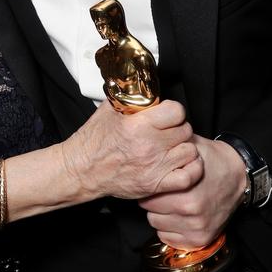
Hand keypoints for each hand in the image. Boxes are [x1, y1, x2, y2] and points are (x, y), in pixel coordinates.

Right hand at [61, 99, 200, 202]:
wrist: (82, 169)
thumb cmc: (93, 141)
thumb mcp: (108, 110)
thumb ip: (128, 97)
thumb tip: (142, 86)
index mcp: (138, 125)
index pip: (176, 111)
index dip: (173, 111)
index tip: (167, 115)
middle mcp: (148, 146)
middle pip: (185, 130)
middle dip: (177, 128)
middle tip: (167, 131)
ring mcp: (154, 167)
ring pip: (190, 151)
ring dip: (183, 148)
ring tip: (173, 147)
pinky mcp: (155, 184)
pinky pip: (189, 177)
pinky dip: (190, 169)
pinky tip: (180, 163)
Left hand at [138, 135, 245, 249]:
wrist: (238, 176)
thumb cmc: (211, 160)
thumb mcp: (189, 147)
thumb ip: (167, 148)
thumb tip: (145, 143)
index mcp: (185, 190)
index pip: (147, 195)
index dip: (150, 186)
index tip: (156, 181)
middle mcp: (190, 212)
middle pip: (149, 210)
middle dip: (154, 200)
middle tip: (166, 191)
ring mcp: (196, 228)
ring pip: (156, 224)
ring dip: (161, 215)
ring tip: (173, 202)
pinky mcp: (200, 239)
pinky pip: (168, 238)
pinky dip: (170, 228)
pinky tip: (178, 216)